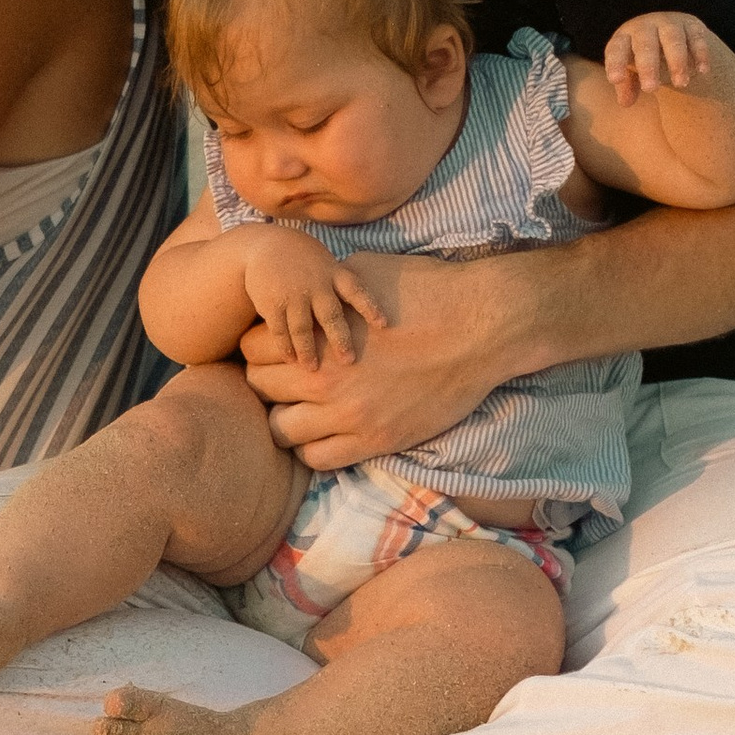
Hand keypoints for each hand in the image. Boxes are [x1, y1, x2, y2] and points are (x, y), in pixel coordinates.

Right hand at [238, 227, 387, 371]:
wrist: (265, 245)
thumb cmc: (306, 260)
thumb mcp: (328, 264)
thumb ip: (343, 286)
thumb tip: (371, 314)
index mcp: (334, 273)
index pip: (356, 291)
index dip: (370, 307)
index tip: (384, 325)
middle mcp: (315, 284)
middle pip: (330, 315)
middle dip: (340, 339)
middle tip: (349, 361)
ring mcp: (293, 294)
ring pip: (302, 328)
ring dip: (308, 350)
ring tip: (312, 368)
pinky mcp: (272, 303)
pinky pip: (280, 329)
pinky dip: (286, 346)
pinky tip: (291, 359)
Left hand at [240, 250, 522, 470]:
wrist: (482, 326)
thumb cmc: (427, 291)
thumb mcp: (364, 274)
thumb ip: (324, 293)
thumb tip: (302, 293)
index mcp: (319, 336)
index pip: (252, 346)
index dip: (260, 342)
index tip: (275, 342)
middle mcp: (326, 381)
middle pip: (259, 386)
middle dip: (266, 377)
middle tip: (286, 373)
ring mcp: (350, 416)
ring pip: (280, 430)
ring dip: (285, 415)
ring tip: (302, 404)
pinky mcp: (377, 441)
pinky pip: (318, 459)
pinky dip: (312, 447)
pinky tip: (325, 429)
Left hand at [602, 11, 713, 104]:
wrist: (670, 37)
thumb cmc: (644, 60)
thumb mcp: (633, 72)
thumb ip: (627, 86)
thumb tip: (625, 102)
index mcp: (625, 37)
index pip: (616, 49)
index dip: (615, 63)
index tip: (615, 80)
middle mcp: (646, 26)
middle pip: (645, 44)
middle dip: (647, 66)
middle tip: (650, 90)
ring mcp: (669, 23)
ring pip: (673, 39)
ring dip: (677, 61)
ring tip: (680, 84)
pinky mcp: (692, 26)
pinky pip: (696, 38)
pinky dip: (700, 54)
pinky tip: (702, 71)